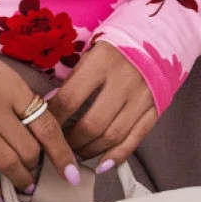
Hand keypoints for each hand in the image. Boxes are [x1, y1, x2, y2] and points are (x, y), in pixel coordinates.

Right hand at [0, 51, 82, 201]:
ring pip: (5, 162)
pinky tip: (0, 192)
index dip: (62, 154)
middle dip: (37, 166)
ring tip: (25, 185)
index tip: (71, 173)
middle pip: (28, 150)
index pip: (46, 127)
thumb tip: (48, 133)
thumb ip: (27, 102)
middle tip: (38, 171)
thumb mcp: (9, 77)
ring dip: (20, 179)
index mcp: (14, 91)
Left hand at [44, 40, 157, 164]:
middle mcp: (124, 80)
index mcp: (102, 62)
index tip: (42, 129)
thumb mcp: (91, 53)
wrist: (158, 38)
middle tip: (60, 147)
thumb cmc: (116, 48)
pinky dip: (118, 155)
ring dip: (91, 151)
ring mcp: (142, 96)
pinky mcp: (156, 108)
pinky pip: (136, 138)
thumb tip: (49, 108)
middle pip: (92, 124)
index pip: (70, 99)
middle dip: (71, 142)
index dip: (53, 120)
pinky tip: (103, 164)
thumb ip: (73, 80)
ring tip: (77, 154)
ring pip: (113, 136)